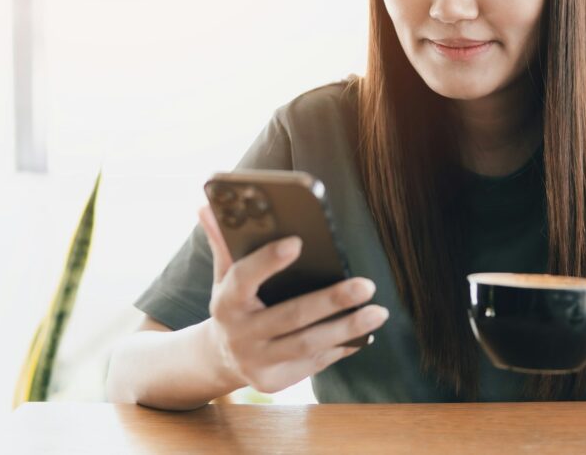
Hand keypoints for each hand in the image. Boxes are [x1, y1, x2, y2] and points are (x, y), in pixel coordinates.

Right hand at [197, 204, 388, 393]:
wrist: (219, 357)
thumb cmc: (233, 304)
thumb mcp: (224, 274)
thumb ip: (224, 241)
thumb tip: (207, 203)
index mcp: (225, 302)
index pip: (243, 278)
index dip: (268, 260)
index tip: (298, 241)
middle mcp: (239, 334)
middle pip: (290, 316)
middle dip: (331, 300)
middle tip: (366, 285)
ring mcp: (256, 361)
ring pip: (308, 344)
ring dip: (347, 328)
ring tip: (378, 312)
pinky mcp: (275, 381)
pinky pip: (315, 362)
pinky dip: (342, 347)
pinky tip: (365, 334)